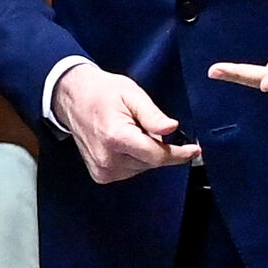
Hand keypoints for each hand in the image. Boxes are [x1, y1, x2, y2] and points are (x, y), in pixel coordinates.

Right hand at [52, 64, 204, 183]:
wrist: (72, 99)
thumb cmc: (104, 92)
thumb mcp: (132, 94)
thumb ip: (152, 114)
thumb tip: (172, 128)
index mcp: (116, 137)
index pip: (157, 156)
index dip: (179, 154)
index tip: (195, 150)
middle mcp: (108, 159)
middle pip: (151, 162)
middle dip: (158, 147)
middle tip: (146, 125)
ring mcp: (102, 170)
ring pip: (142, 168)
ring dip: (146, 153)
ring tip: (132, 132)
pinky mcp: (100, 175)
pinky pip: (130, 171)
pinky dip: (135, 159)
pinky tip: (125, 144)